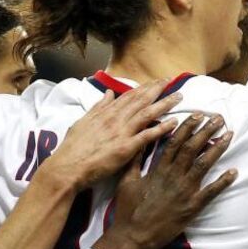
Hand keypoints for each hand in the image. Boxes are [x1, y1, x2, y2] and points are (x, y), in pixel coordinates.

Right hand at [40, 80, 182, 190]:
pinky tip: (174, 122)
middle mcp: (116, 118)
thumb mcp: (83, 121)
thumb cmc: (73, 148)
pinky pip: (147, 135)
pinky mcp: (126, 147)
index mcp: (106, 113)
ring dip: (164, 104)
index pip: (129, 96)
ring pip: (147, 113)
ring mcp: (122, 132)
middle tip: (172, 81)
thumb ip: (98, 107)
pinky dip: (162, 128)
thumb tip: (108, 93)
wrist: (68, 166)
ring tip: (179, 97)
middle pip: (141, 100)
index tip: (156, 81)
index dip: (144, 87)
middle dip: (158, 89)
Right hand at [94, 114, 236, 248]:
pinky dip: (223, 181)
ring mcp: (184, 191)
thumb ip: (135, 160)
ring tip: (229, 135)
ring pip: (203, 164)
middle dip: (206, 131)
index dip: (188, 127)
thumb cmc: (128, 209)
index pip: (175, 141)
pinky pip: (211, 192)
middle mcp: (173, 176)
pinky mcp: (192, 207)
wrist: (132, 235)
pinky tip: (234, 171)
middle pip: (192, 148)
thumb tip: (140, 140)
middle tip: (219, 118)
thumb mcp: (127, 180)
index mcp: (158, 169)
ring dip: (218, 148)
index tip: (198, 115)